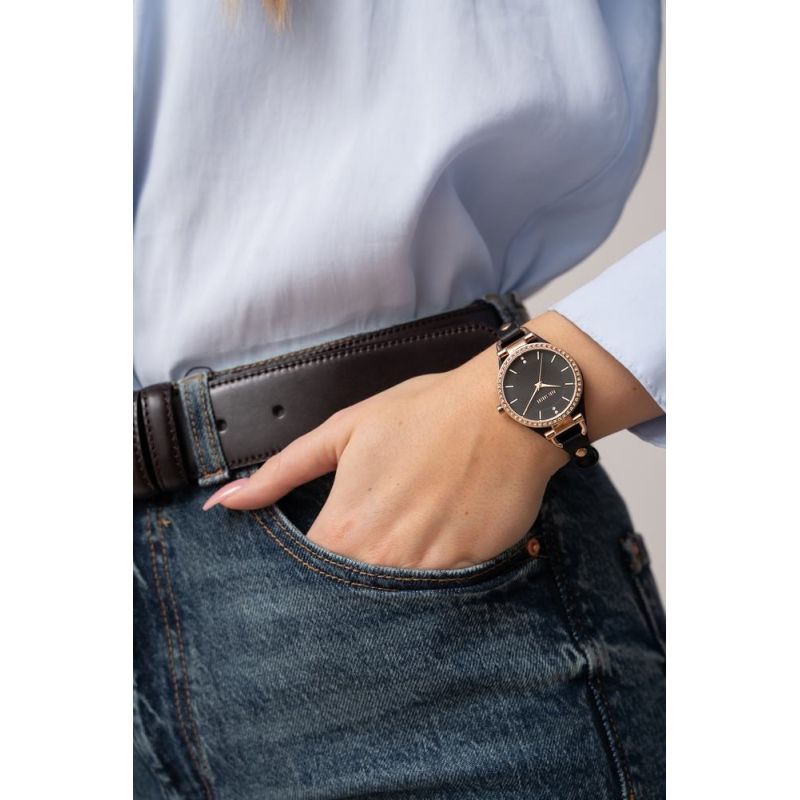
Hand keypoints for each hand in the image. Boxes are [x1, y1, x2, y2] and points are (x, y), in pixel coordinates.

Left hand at [202, 310, 664, 568]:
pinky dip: (437, 581)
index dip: (307, 576)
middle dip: (349, 586)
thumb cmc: (425, 412)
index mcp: (345, 526)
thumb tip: (224, 502)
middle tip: (370, 550)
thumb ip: (280, 472)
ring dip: (393, 584)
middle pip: (350, 599)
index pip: (307, 580)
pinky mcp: (471, 570)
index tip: (318, 564)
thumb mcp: (343, 431)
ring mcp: (430, 569)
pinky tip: (440, 546)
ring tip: (406, 545)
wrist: (505, 409)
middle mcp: (383, 558)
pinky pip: (444, 594)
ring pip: (397, 603)